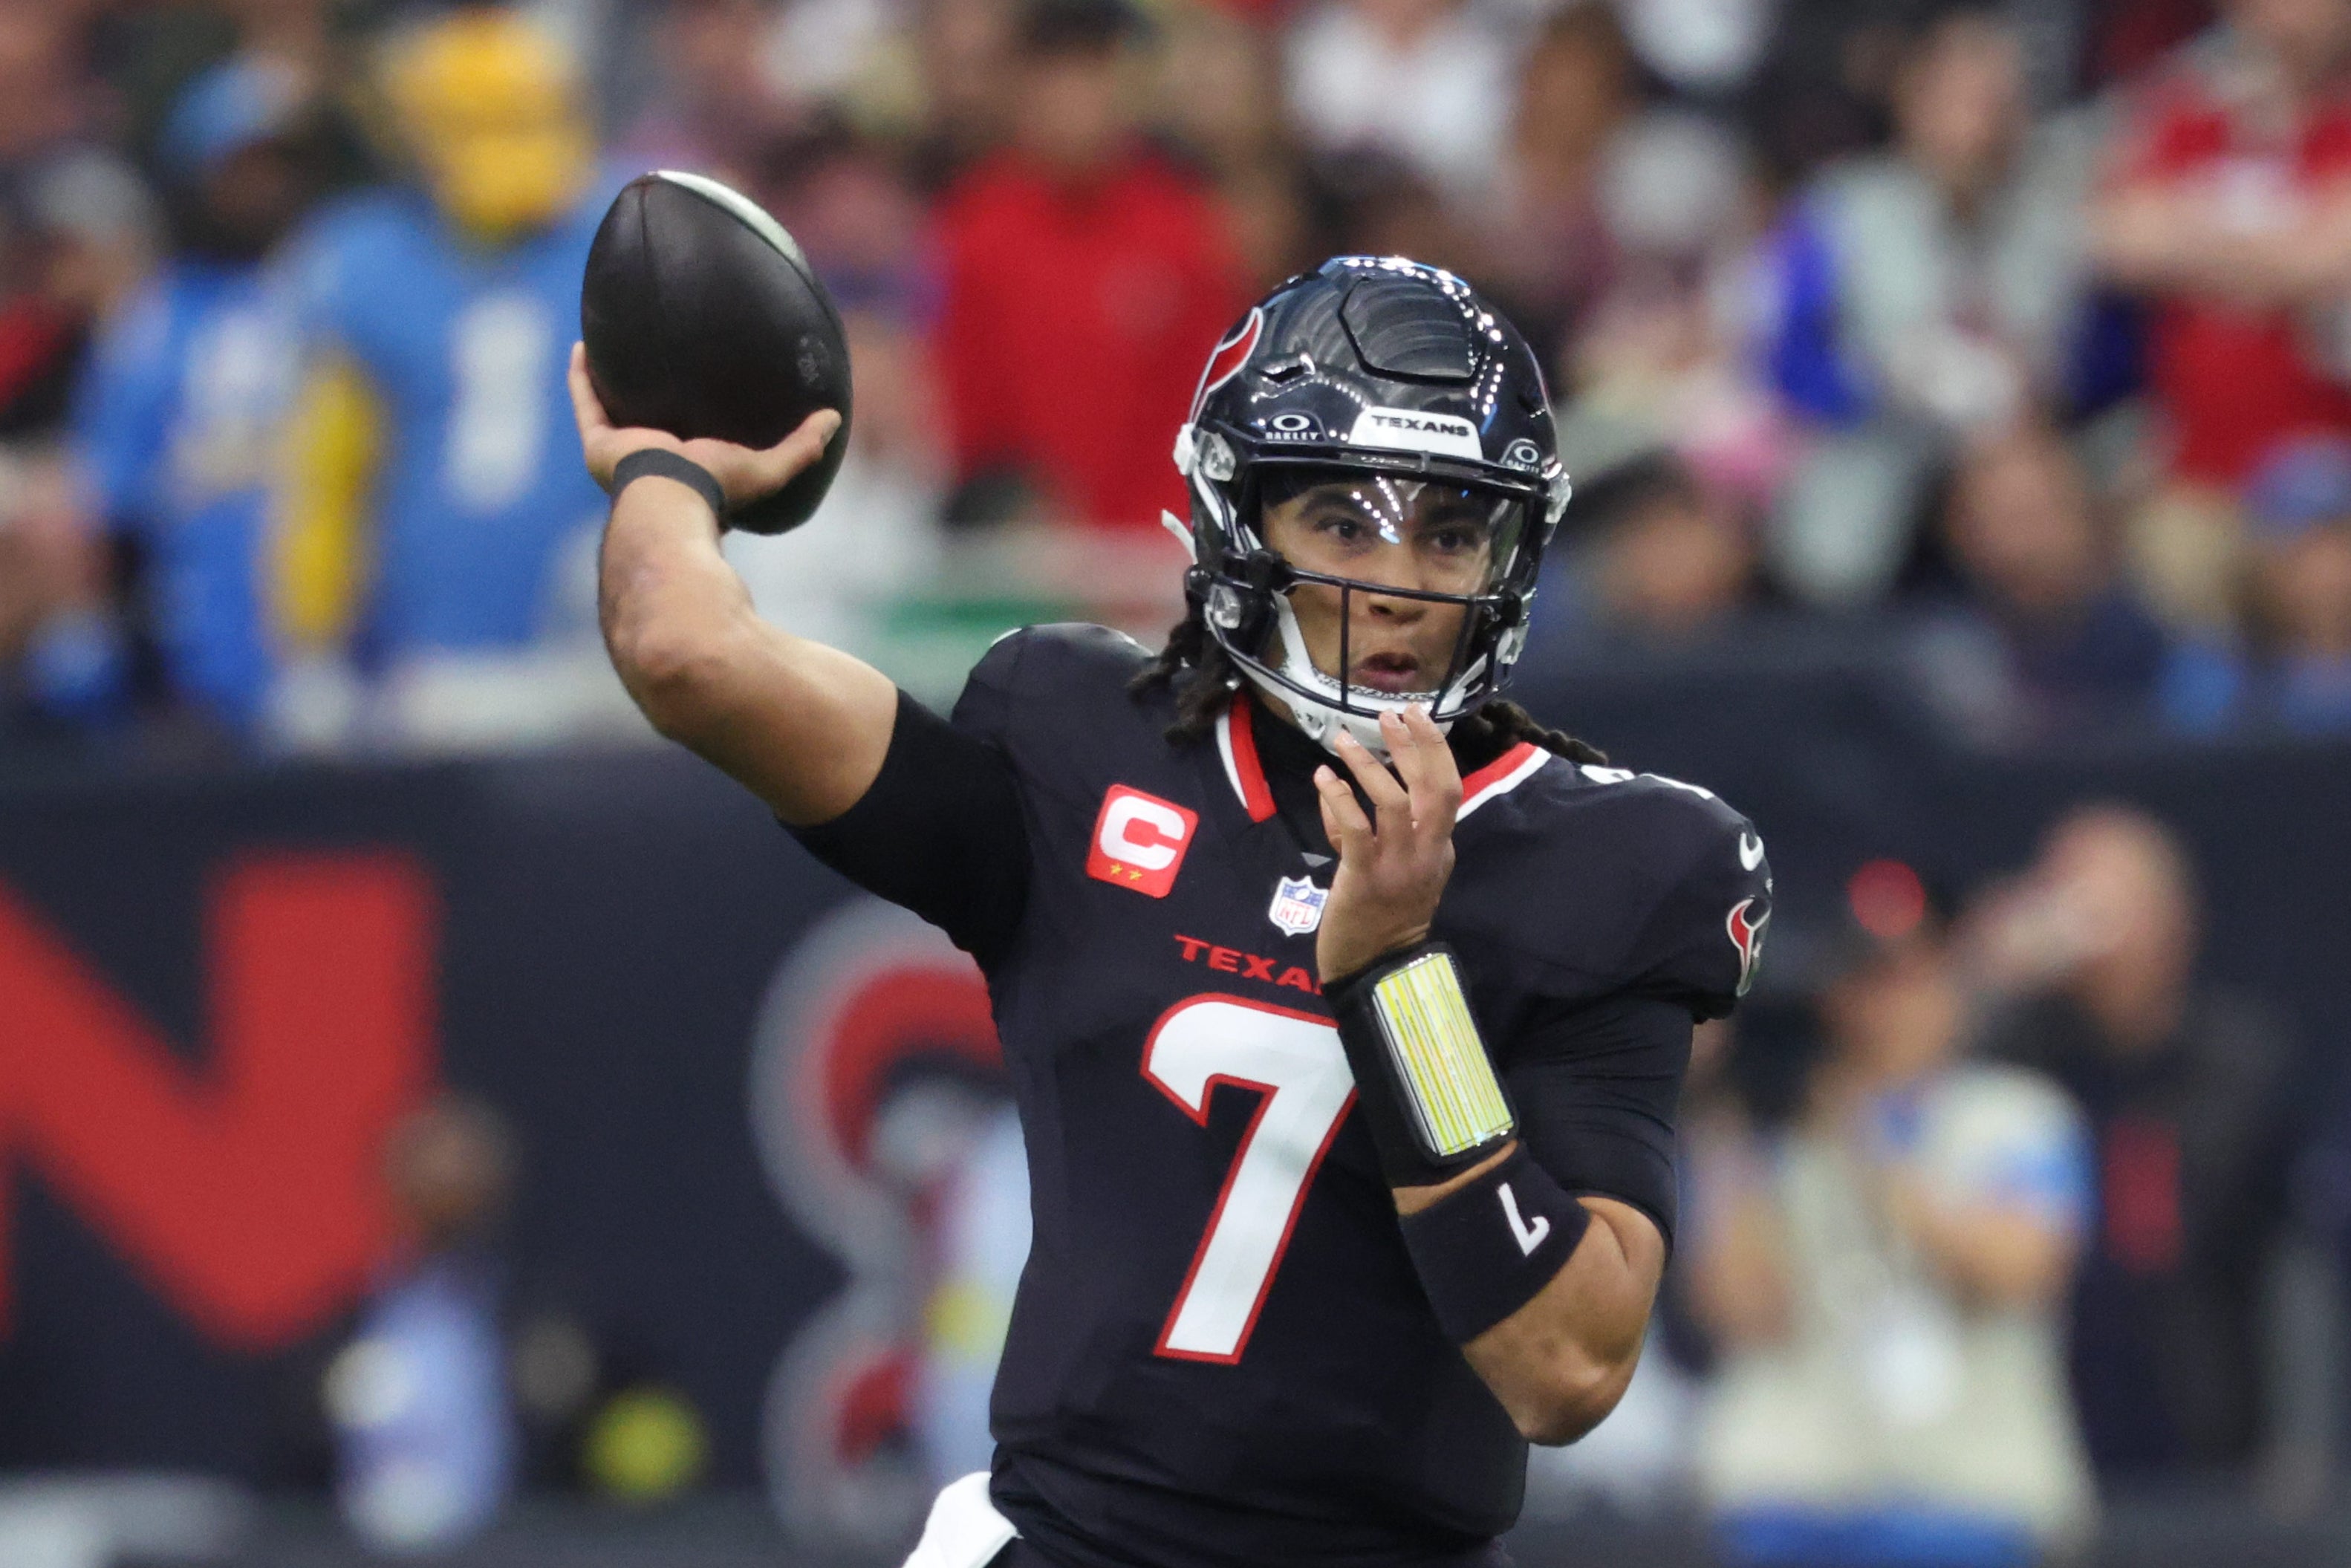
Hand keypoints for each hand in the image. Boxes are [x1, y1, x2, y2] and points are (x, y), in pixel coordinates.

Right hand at [568, 342, 840, 509]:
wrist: (671, 502)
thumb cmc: (717, 491)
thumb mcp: (768, 469)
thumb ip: (802, 448)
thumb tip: (834, 418)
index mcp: (689, 474)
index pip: (692, 446)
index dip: (697, 422)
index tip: (704, 392)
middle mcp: (651, 466)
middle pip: (648, 425)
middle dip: (648, 400)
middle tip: (657, 363)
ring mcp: (621, 456)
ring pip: (610, 412)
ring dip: (608, 383)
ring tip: (612, 347)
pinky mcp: (598, 445)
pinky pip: (586, 403)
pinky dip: (582, 378)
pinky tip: (583, 346)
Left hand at [1312, 707, 1461, 981]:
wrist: (1376, 964)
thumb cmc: (1383, 913)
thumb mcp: (1398, 867)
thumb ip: (1380, 829)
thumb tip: (1343, 788)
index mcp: (1439, 847)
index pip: (1448, 787)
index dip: (1435, 748)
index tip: (1417, 716)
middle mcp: (1427, 852)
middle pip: (1432, 787)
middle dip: (1414, 745)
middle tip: (1390, 714)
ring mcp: (1398, 865)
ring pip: (1393, 801)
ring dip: (1367, 765)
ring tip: (1343, 740)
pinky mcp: (1365, 876)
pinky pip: (1356, 827)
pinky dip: (1339, 797)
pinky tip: (1325, 777)